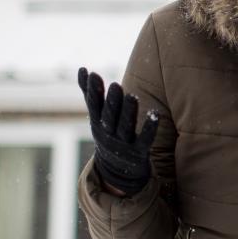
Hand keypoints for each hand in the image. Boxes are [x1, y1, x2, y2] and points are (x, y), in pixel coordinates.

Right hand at [78, 67, 159, 195]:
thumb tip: (82, 69)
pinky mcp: (139, 152)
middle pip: (109, 116)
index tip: (93, 74)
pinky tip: (154, 114)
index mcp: (98, 122)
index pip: (93, 105)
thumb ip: (90, 93)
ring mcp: (123, 143)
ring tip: (131, 96)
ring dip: (128, 112)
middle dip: (111, 101)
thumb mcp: (96, 116)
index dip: (92, 91)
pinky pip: (145, 140)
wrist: (117, 170)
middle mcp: (108, 133)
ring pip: (125, 127)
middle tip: (115, 85)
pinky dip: (149, 128)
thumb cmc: (108, 134)